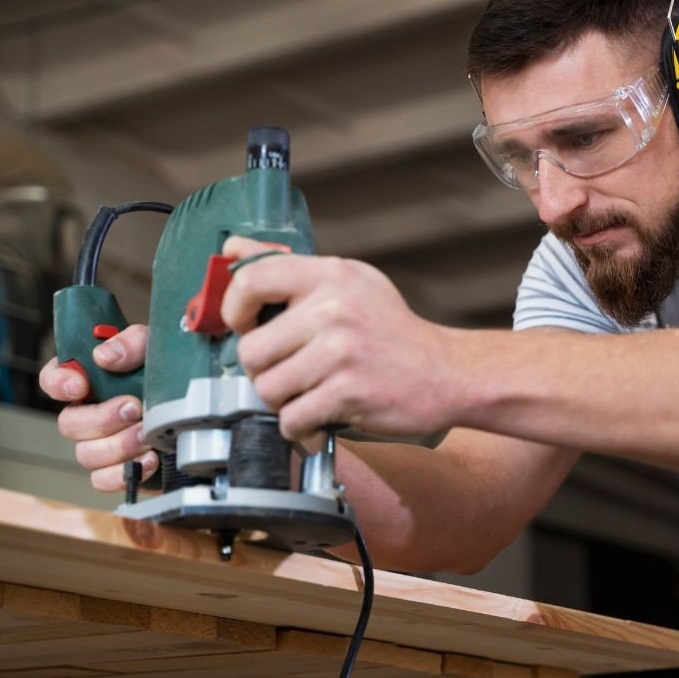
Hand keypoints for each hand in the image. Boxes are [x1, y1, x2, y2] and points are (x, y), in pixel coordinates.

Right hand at [38, 324, 158, 491]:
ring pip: (86, 454)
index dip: (59, 383)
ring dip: (118, 446)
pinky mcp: (119, 468)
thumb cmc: (170, 371)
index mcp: (91, 379)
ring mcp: (102, 442)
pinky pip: (102, 480)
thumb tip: (105, 357)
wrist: (200, 406)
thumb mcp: (156, 346)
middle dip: (102, 419)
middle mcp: (90, 412)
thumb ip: (131, 342)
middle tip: (134, 408)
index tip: (80, 385)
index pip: (54, 379)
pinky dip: (124, 473)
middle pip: (69, 424)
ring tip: (148, 436)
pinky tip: (150, 459)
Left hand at [221, 237, 459, 447]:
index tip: (246, 325)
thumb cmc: (392, 331)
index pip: (251, 279)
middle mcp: (334, 309)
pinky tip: (321, 416)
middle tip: (289, 372)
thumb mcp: (349, 282)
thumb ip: (289, 268)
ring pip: (267, 389)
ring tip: (310, 393)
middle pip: (251, 350)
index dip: (234, 309)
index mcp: (331, 276)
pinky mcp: (348, 393)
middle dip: (263, 370)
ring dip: (283, 401)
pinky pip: (291, 419)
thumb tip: (231, 250)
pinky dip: (301, 427)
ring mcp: (340, 352)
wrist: (448, 372)